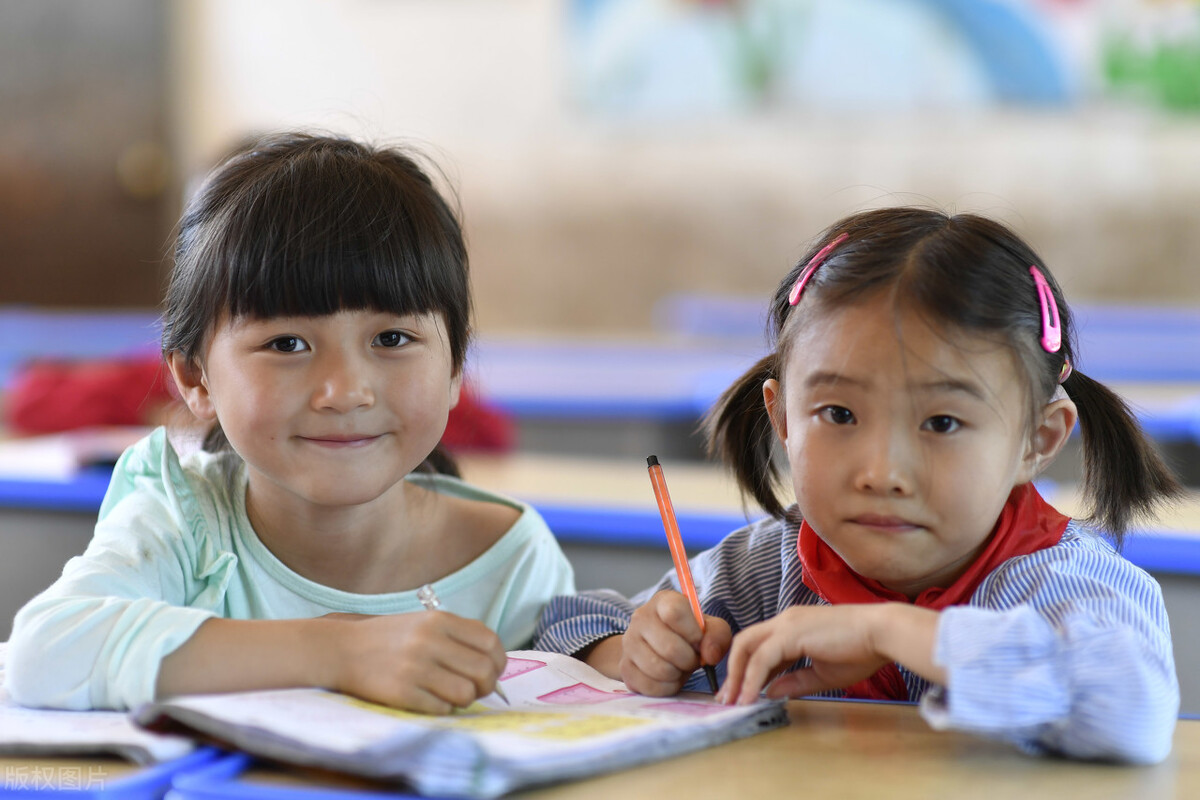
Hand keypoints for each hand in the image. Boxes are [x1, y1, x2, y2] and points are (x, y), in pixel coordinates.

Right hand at [328, 611, 506, 714]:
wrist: (341, 649)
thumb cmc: (390, 639)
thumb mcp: (425, 623)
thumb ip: (457, 638)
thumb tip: (492, 665)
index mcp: (439, 620)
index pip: (490, 642)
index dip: (497, 661)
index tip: (491, 670)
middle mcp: (430, 640)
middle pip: (484, 671)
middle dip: (485, 685)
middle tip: (474, 689)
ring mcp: (415, 666)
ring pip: (466, 693)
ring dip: (463, 699)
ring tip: (448, 694)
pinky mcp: (401, 692)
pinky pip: (441, 708)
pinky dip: (441, 708)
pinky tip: (428, 699)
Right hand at [617, 590, 730, 695]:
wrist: (660, 648)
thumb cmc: (690, 635)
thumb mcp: (710, 628)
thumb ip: (717, 636)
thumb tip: (708, 655)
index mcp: (663, 601)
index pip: (674, 612)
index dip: (693, 632)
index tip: (699, 641)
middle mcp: (641, 617)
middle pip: (669, 647)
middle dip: (689, 660)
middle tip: (692, 659)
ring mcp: (629, 642)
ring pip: (659, 669)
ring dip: (678, 675)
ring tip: (680, 667)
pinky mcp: (625, 667)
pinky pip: (650, 686)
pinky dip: (667, 687)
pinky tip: (670, 678)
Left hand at [718, 603, 943, 704]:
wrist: (882, 633)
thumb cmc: (861, 651)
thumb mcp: (822, 673)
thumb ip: (795, 681)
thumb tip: (770, 692)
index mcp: (791, 627)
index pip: (758, 647)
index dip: (745, 670)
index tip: (739, 694)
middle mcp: (784, 621)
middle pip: (744, 643)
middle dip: (732, 671)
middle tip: (726, 699)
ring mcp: (786, 624)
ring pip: (746, 647)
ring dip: (737, 676)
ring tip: (732, 702)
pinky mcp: (791, 634)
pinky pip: (762, 658)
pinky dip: (752, 679)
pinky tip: (750, 698)